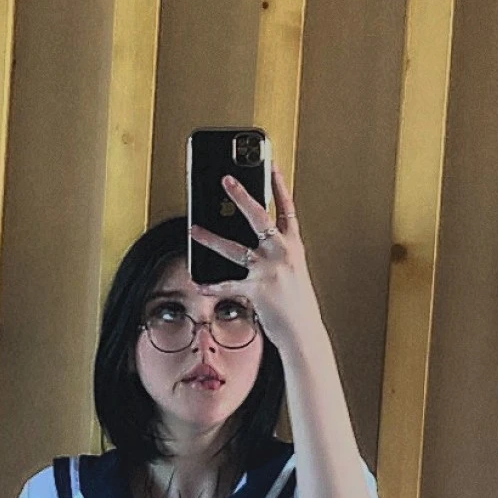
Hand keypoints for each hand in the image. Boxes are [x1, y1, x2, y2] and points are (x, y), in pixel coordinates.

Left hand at [189, 163, 323, 356]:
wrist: (304, 333)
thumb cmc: (299, 306)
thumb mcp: (294, 273)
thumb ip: (278, 256)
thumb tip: (256, 246)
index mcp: (294, 247)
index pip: (287, 209)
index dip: (279, 186)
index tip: (270, 165)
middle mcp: (283, 254)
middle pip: (259, 217)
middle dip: (241, 195)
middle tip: (225, 179)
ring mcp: (270, 271)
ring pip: (234, 248)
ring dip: (210, 238)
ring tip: (193, 229)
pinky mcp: (257, 290)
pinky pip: (228, 285)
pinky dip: (212, 286)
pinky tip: (198, 282)